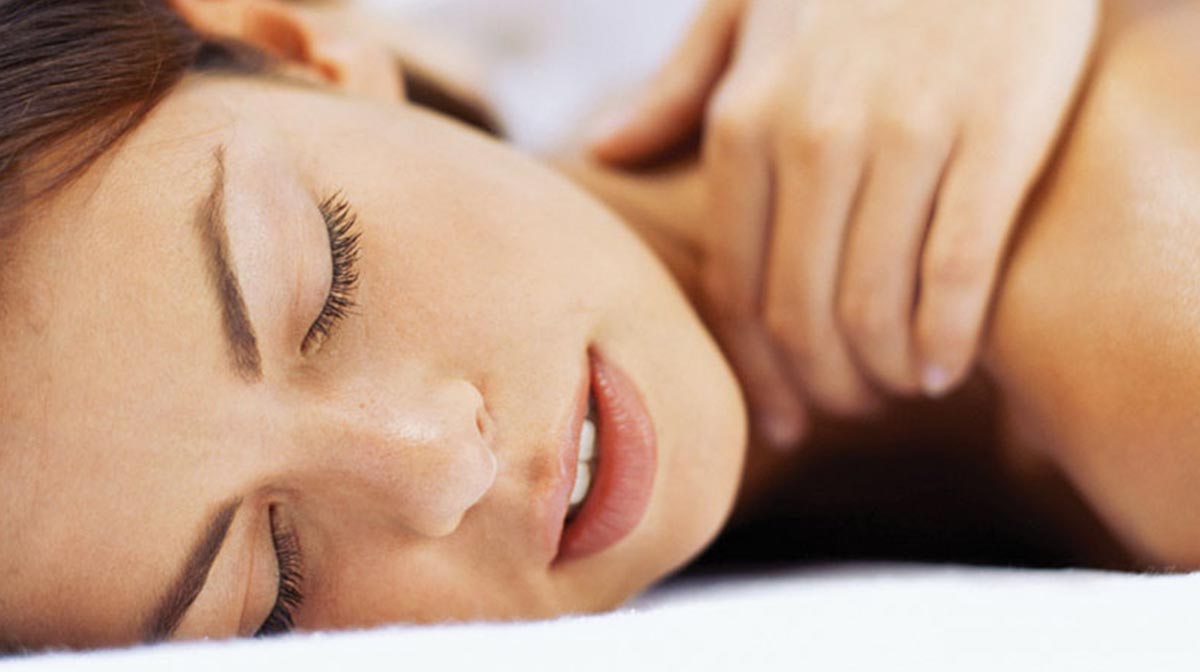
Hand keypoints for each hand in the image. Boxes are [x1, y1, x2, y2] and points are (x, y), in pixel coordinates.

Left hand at [589, 0, 1098, 445]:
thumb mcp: (745, 9)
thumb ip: (679, 89)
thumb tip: (600, 151)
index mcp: (744, 120)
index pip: (735, 286)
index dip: (757, 371)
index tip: (780, 416)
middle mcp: (811, 135)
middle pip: (798, 312)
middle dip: (818, 388)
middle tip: (844, 412)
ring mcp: (903, 134)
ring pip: (872, 305)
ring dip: (879, 376)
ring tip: (895, 391)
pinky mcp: (994, 131)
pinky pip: (956, 271)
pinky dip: (946, 337)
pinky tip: (946, 365)